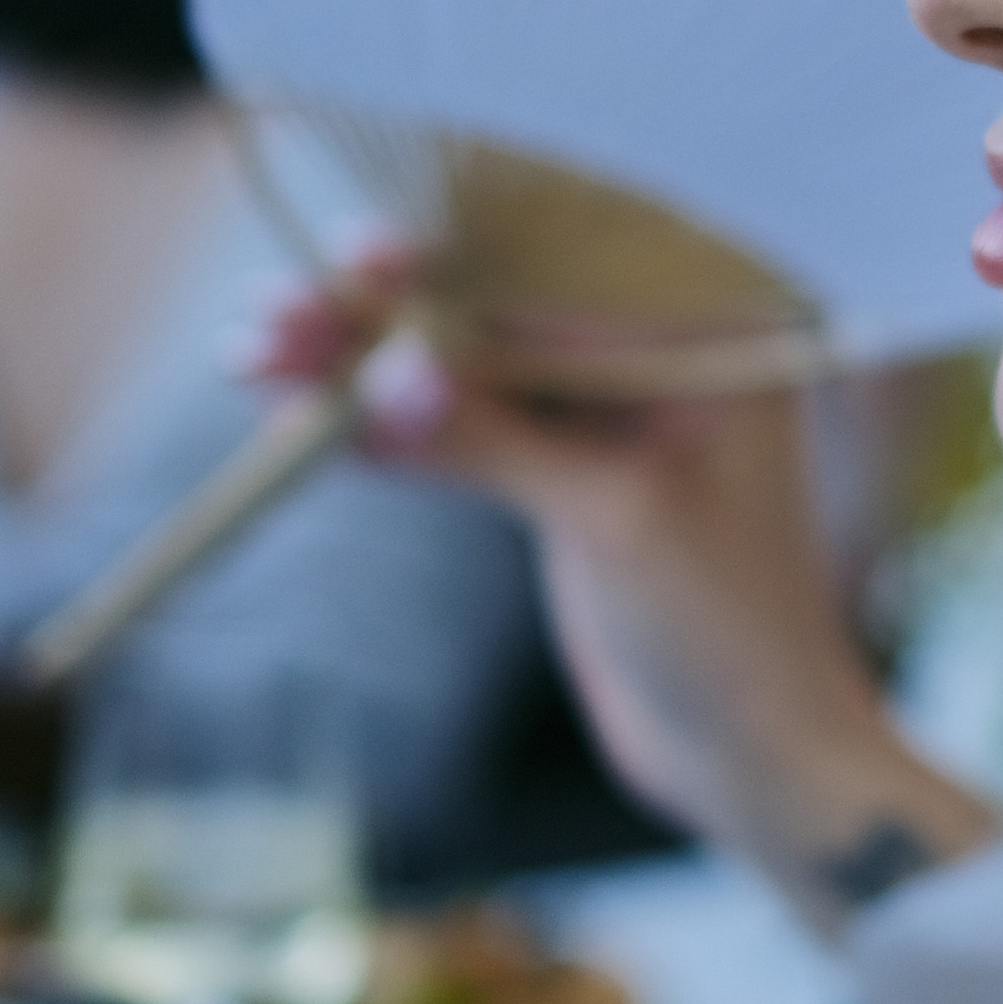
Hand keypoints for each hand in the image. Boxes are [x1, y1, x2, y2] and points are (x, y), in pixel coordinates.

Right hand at [251, 253, 1002, 924]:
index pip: (559, 273)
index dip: (446, 264)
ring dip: (359, 371)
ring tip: (251, 360)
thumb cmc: (727, 626)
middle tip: (269, 316)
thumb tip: (382, 380)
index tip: (354, 254)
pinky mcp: (560, 476)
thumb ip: (498, 442)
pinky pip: (459, 433)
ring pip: (463, 371)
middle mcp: (662, 357)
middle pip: (496, 311)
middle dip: (380, 316)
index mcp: (714, 336)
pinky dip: (383, 430)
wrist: (751, 749)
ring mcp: (607, 416)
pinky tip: (296, 419)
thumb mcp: (612, 518)